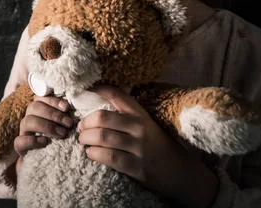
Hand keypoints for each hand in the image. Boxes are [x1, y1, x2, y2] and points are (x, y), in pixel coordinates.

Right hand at [14, 95, 73, 159]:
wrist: (49, 159)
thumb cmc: (59, 137)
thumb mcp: (64, 124)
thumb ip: (66, 115)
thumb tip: (76, 110)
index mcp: (38, 108)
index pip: (40, 97)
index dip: (53, 101)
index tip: (66, 108)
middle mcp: (29, 116)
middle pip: (34, 107)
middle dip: (54, 114)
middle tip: (69, 124)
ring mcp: (23, 131)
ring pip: (27, 121)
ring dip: (46, 126)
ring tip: (62, 134)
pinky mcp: (19, 146)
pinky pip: (20, 141)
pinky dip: (33, 140)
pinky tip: (45, 142)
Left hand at [77, 85, 217, 207]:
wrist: (180, 172)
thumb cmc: (157, 145)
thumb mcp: (146, 124)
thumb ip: (125, 115)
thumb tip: (95, 106)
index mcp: (140, 114)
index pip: (117, 95)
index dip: (98, 89)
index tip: (85, 90)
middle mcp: (139, 128)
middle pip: (102, 117)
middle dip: (85, 122)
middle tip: (80, 127)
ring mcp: (139, 147)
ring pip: (103, 137)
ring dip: (86, 139)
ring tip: (83, 141)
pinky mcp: (137, 167)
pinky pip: (109, 157)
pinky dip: (95, 154)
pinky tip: (91, 153)